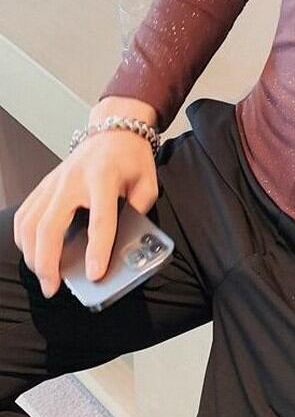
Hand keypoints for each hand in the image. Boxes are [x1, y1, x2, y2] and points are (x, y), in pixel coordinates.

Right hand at [12, 99, 159, 298]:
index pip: (100, 219)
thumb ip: (138, 211)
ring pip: (31, 223)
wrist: (114, 131)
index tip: (94, 274)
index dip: (97, 249)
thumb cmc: (132, 159)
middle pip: (51, 225)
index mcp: (104, 178)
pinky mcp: (44, 184)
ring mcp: (54, 181)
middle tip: (54, 286)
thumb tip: (129, 242)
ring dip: (32, 254)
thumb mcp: (147, 183)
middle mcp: (73, 180)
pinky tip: (33, 253)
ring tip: (45, 276)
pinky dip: (24, 238)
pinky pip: (25, 214)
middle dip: (48, 261)